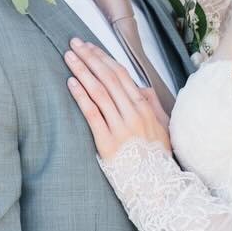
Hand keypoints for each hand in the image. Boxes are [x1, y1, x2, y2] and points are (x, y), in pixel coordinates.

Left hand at [64, 39, 171, 160]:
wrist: (158, 187)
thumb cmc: (158, 158)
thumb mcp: (163, 128)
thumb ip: (153, 106)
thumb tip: (142, 88)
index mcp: (145, 107)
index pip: (121, 75)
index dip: (104, 59)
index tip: (90, 47)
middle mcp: (133, 113)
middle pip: (107, 78)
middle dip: (90, 58)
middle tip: (74, 43)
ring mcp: (120, 127)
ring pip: (99, 92)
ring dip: (82, 71)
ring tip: (69, 57)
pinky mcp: (107, 143)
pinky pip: (93, 115)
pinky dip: (81, 97)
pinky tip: (71, 83)